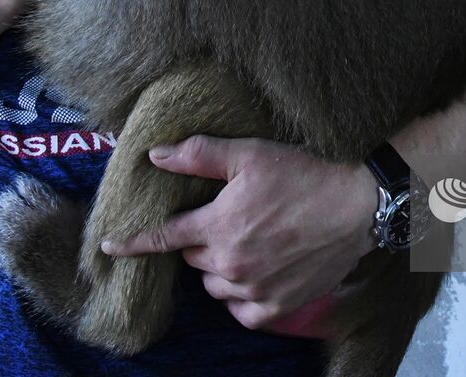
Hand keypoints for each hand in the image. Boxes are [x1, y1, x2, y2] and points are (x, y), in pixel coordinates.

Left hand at [101, 135, 377, 331]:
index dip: (132, 241)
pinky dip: (240, 298)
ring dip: (219, 269)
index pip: (162, 237)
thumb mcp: (250, 154)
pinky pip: (242, 311)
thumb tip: (155, 156)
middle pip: (194, 259)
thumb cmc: (305, 174)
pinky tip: (252, 278)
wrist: (358, 205)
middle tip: (224, 220)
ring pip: (216, 286)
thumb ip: (199, 156)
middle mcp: (230, 264)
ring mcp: (255, 289)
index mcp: (217, 226)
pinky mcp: (279, 305)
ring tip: (243, 246)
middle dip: (200, 241)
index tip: (108, 246)